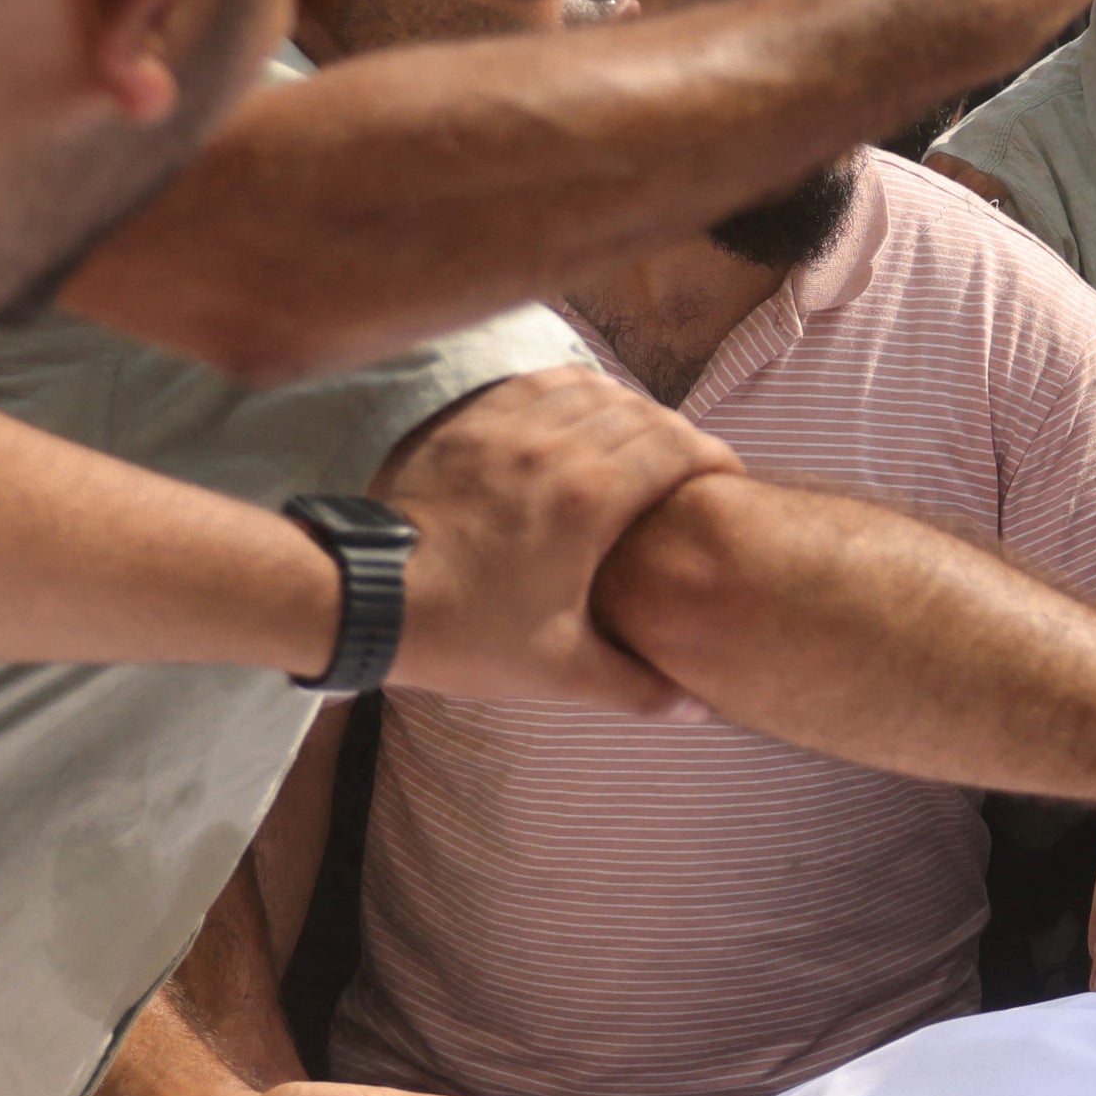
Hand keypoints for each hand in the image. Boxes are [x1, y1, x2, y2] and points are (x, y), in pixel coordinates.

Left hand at [382, 369, 743, 711]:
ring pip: (592, 388)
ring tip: (636, 439)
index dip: (715, 457)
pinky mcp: (469, 424)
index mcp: (590, 500)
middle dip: (678, 434)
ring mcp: (507, 428)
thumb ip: (636, 687)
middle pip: (643, 412)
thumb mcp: (560, 672)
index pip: (678, 448)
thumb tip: (695, 711)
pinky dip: (571, 391)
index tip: (727, 478)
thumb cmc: (467, 634)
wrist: (368, 600)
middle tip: (690, 465)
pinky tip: (575, 415)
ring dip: (627, 408)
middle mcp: (555, 447)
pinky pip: (537, 384)